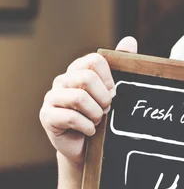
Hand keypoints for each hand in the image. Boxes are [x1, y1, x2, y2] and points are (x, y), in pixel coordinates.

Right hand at [40, 37, 137, 164]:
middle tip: (106, 110)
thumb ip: (120, 64)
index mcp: (78, 71)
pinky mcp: (47, 116)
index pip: (95, 60)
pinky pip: (71, 118)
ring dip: (96, 114)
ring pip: (79, 98)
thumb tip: (130, 40)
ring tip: (97, 121)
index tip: (112, 94)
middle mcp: (62, 81)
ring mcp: (52, 98)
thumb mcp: (112, 92)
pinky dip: (88, 127)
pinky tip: (89, 131)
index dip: (109, 80)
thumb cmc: (100, 118)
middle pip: (86, 77)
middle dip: (103, 98)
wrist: (86, 148)